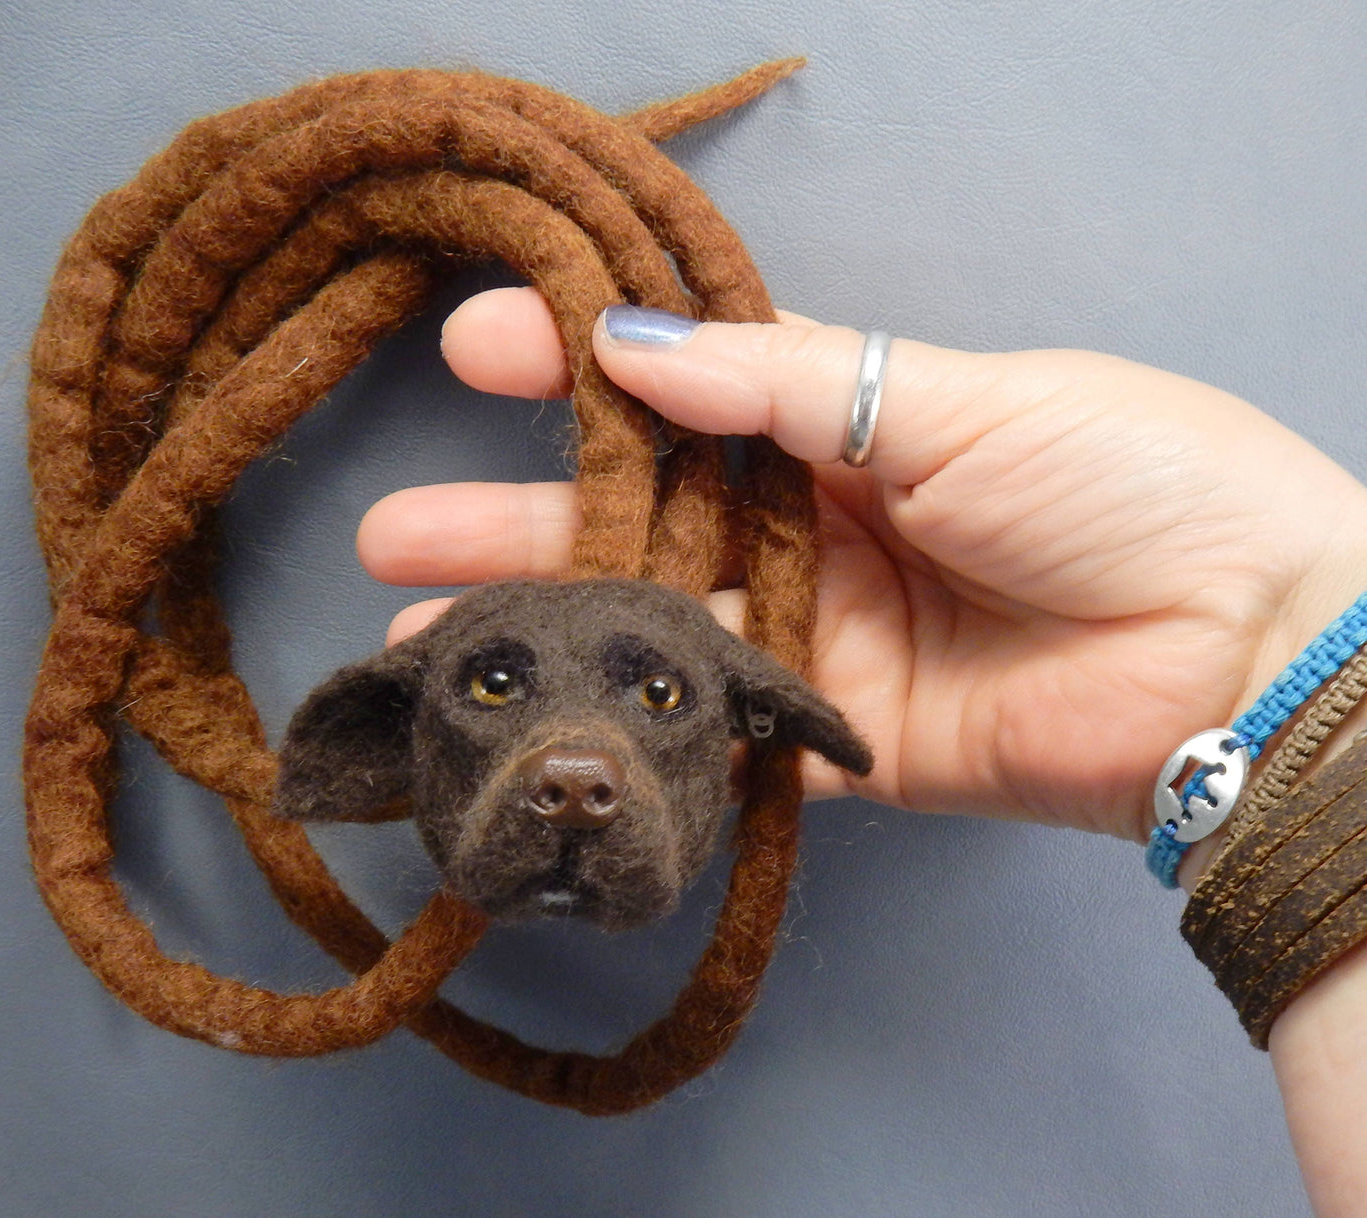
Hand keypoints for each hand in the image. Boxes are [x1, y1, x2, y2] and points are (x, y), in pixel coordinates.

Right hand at [358, 287, 1366, 840]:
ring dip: (553, 631)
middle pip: (648, 517)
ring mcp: (826, 634)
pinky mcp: (848, 735)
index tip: (478, 346)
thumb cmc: (1127, 482)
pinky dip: (647, 729)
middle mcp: (823, 522)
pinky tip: (552, 725)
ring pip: (662, 629)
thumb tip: (635, 344)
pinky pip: (731, 731)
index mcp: (854, 417)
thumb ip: (790, 384)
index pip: (688, 385)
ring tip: (427, 643)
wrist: (1252, 650)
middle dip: (522, 518)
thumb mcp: (957, 399)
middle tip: (399, 531)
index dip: (583, 365)